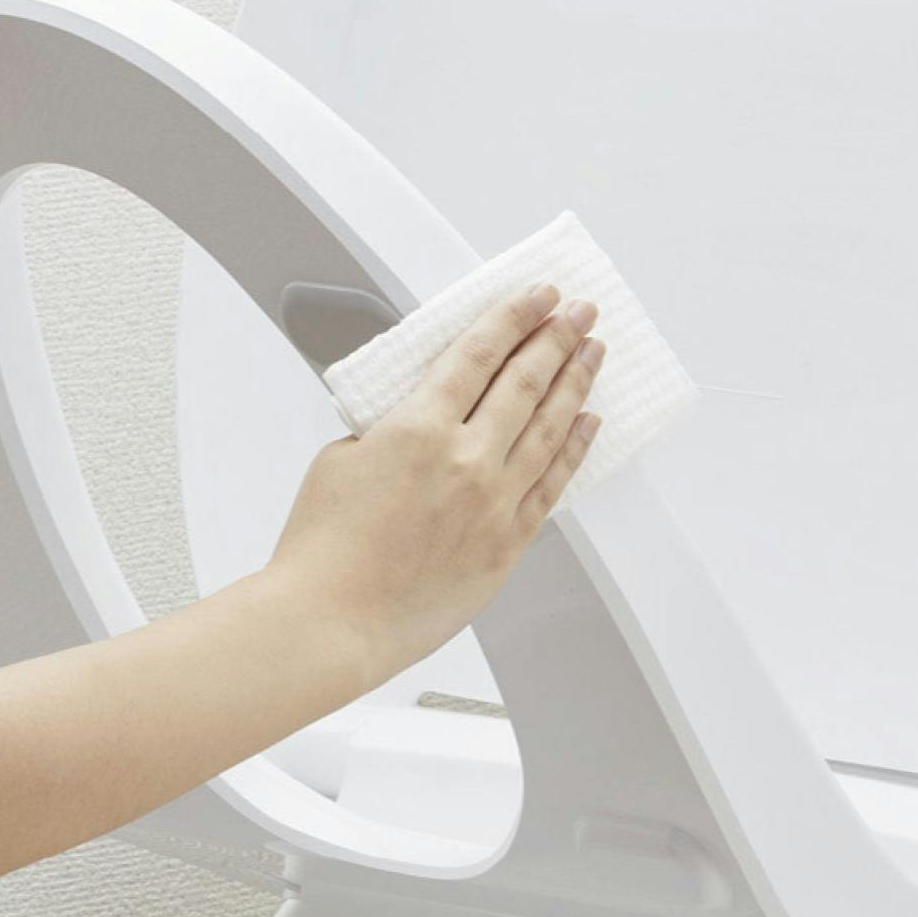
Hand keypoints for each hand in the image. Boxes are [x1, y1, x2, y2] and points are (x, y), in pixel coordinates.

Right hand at [268, 284, 604, 689]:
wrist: (331, 621)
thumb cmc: (324, 548)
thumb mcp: (341, 458)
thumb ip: (392, 428)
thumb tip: (425, 417)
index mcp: (419, 428)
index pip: (480, 354)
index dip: (514, 317)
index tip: (537, 296)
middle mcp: (466, 460)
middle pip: (525, 382)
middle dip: (557, 338)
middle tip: (580, 311)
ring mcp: (493, 504)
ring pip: (549, 428)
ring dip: (576, 383)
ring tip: (593, 353)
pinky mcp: (506, 545)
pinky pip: (552, 486)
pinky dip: (573, 449)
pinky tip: (586, 424)